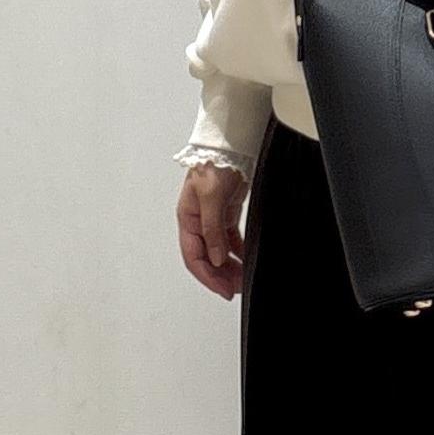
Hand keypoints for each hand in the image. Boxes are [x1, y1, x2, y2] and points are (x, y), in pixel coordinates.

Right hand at [177, 163, 246, 299]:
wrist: (230, 144)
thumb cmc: (214, 163)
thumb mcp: (211, 197)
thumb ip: (212, 230)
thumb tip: (215, 257)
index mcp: (188, 219)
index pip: (194, 257)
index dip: (208, 277)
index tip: (223, 290)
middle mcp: (198, 221)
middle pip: (206, 258)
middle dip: (220, 276)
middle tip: (236, 288)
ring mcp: (212, 218)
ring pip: (218, 251)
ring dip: (230, 267)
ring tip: (243, 278)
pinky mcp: (226, 214)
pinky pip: (230, 240)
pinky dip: (237, 252)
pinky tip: (246, 260)